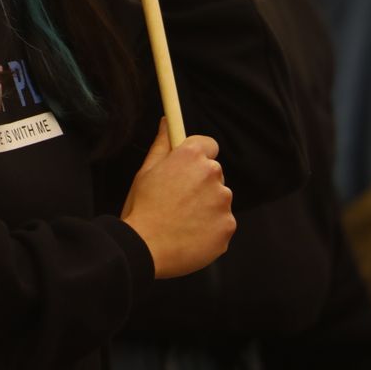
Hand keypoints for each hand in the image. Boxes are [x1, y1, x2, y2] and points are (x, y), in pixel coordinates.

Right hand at [120, 124, 234, 278]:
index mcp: (192, 156)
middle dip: (201, 183)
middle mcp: (213, 175)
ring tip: (181, 220)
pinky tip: (190, 235)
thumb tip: (166, 121)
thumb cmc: (142, 207)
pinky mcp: (228, 227)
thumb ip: (162, 144)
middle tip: (178, 199)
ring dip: (206, 206)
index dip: (198, 155)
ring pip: (218, 200)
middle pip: (214, 174)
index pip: (209, 145)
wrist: (144, 248)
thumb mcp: (146, 171)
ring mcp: (223, 202)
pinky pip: (222, 223)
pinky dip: (210, 229)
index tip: (187, 166)